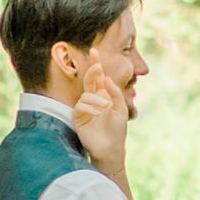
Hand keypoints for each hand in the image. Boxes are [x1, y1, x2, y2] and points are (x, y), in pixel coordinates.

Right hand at [72, 51, 128, 174]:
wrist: (110, 148)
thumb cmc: (117, 130)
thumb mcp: (120, 109)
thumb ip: (114, 93)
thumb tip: (106, 78)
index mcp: (104, 95)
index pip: (99, 77)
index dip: (96, 64)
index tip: (94, 51)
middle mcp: (93, 99)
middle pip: (89, 80)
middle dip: (92, 72)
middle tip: (97, 67)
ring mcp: (85, 107)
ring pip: (86, 94)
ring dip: (96, 99)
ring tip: (105, 107)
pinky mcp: (79, 117)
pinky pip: (81, 106)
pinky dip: (89, 107)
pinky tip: (97, 113)